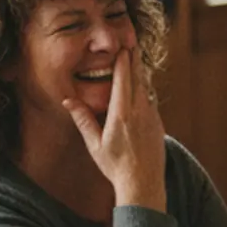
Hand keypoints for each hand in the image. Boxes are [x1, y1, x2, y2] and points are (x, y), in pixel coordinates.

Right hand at [63, 47, 165, 210]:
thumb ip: (83, 120)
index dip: (124, 61)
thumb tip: (68, 101)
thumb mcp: (94, 144)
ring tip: (136, 58)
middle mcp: (140, 111)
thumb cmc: (115, 166)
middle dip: (134, 60)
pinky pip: (150, 100)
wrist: (143, 182)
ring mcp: (152, 116)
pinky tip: (141, 85)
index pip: (123, 80)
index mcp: (122, 114)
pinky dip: (145, 89)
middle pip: (137, 78)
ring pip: (146, 88)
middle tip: (131, 43)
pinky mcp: (159, 123)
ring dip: (140, 73)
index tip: (123, 47)